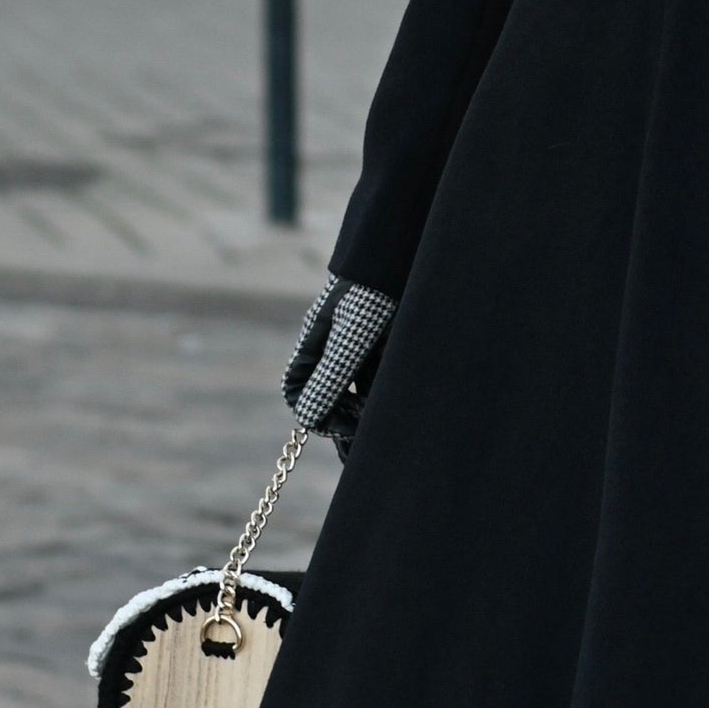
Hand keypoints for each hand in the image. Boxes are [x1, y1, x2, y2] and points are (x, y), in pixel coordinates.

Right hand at [284, 276, 397, 459]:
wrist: (408, 253)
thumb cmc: (374, 290)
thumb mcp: (351, 334)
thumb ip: (331, 375)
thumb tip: (309, 418)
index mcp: (316, 343)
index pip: (300, 391)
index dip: (318, 415)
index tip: (346, 428)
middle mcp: (336, 347)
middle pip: (330, 396)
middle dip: (343, 426)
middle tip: (362, 454)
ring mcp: (364, 346)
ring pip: (359, 392)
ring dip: (367, 417)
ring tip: (383, 440)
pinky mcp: (391, 344)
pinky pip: (383, 379)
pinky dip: (388, 399)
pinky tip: (400, 414)